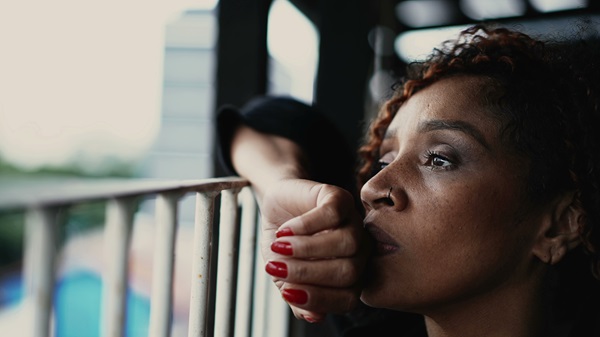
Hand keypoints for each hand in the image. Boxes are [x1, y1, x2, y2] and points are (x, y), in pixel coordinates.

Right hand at [260, 179, 368, 322]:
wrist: (276, 205)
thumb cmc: (284, 243)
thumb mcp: (284, 276)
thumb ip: (298, 298)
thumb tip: (314, 317)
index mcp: (350, 276)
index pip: (347, 298)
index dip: (318, 298)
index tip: (286, 292)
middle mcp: (359, 251)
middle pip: (348, 271)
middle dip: (308, 273)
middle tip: (276, 269)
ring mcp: (353, 222)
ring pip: (346, 242)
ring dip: (307, 248)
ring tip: (279, 248)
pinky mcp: (341, 199)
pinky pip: (332, 214)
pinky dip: (306, 225)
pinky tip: (286, 230)